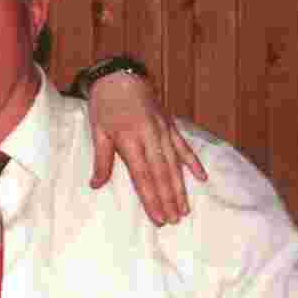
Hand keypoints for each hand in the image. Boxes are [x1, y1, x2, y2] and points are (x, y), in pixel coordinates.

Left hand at [85, 72, 207, 224]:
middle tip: (174, 220)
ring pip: (175, 164)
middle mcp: (150, 137)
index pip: (142, 176)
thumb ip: (101, 161)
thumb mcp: (98, 132)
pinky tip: (202, 178)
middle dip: (168, 199)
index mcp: (129, 140)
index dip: (151, 198)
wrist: (120, 76)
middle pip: (161, 174)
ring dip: (181, 188)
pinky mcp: (171, 125)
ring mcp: (163, 131)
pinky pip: (184, 147)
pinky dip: (193, 163)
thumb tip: (95, 186)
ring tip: (185, 209)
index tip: (158, 218)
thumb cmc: (105, 106)